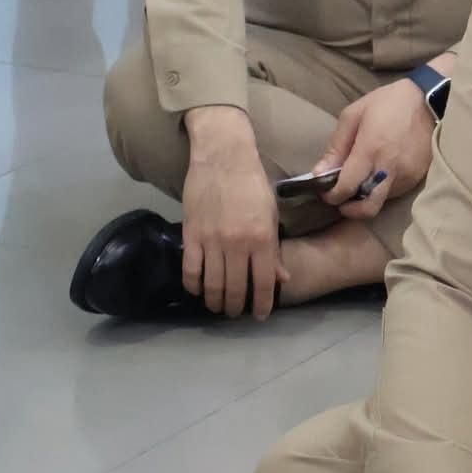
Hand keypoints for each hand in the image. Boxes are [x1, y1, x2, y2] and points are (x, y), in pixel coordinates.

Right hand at [182, 106, 289, 318]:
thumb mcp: (272, 214)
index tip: (259, 315)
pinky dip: (193, 285)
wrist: (223, 156)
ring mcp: (211, 240)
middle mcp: (237, 244)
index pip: (262, 283)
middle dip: (235, 307)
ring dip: (214, 301)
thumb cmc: (252, 183)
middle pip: (234, 288)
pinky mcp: (191, 234)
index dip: (261, 304)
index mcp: (262, 239)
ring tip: (217, 307)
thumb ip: (274, 249)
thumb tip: (281, 278)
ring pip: (211, 284)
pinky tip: (197, 290)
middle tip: (235, 312)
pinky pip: (190, 270)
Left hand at [311, 78, 439, 220]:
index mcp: (370, 150)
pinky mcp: (417, 178)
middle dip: (350, 210)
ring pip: (381, 201)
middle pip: (367, 208)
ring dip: (367, 197)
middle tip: (342, 200)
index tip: (326, 192)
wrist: (430, 100)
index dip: (332, 196)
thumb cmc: (388, 103)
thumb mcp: (354, 115)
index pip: (346, 188)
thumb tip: (319, 173)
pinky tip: (380, 173)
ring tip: (362, 181)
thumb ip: (336, 147)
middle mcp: (389, 169)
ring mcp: (406, 176)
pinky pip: (394, 192)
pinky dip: (382, 189)